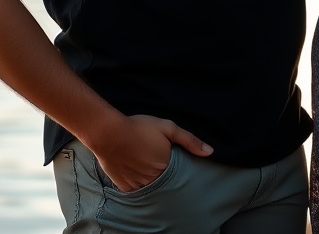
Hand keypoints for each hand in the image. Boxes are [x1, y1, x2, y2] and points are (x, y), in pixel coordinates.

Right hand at [87, 114, 213, 191]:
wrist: (109, 133)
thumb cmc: (139, 127)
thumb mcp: (168, 128)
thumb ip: (189, 140)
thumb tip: (210, 152)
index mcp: (166, 167)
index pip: (178, 173)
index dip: (175, 165)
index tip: (171, 157)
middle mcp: (153, 180)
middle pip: (164, 181)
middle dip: (163, 172)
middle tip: (155, 158)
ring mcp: (138, 186)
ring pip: (151, 187)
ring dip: (151, 178)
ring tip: (145, 162)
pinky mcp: (125, 188)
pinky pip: (136, 190)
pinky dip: (138, 182)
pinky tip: (135, 169)